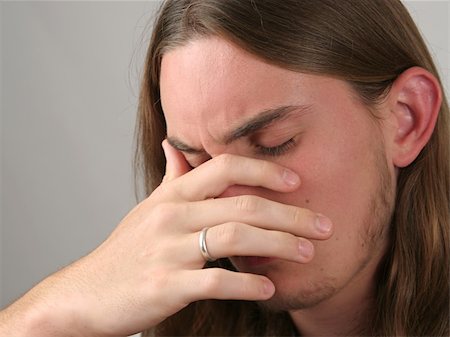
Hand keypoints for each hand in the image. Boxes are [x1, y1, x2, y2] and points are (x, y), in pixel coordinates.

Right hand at [0, 140, 332, 336]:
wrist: (86, 293)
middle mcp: (171, 216)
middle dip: (289, 214)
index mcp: (172, 195)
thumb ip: (171, 179)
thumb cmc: (125, 250)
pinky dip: (248, 284)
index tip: (295, 181)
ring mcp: (168, 251)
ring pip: (235, 237)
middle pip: (241, 204)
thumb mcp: (147, 209)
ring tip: (308, 253)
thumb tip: (176, 146)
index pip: (222, 168)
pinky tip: (270, 289)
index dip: (262, 170)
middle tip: (323, 224)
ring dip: (279, 244)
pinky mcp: (165, 286)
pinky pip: (215, 281)